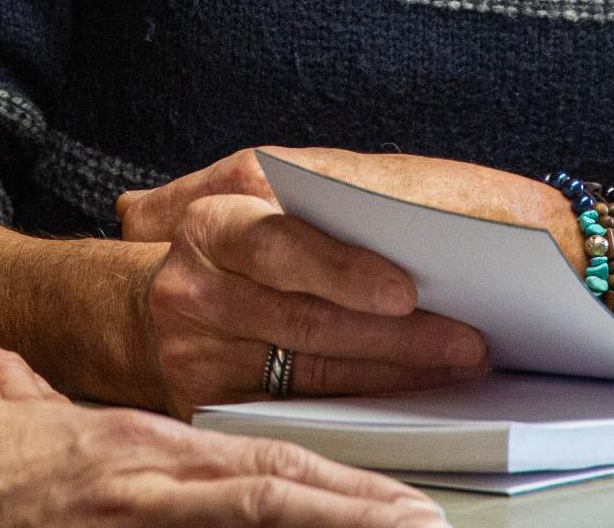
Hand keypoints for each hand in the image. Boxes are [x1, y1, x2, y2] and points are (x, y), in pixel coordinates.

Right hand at [0, 397, 446, 527]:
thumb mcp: (48, 441)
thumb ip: (114, 461)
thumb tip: (165, 475)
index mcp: (136, 442)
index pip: (259, 466)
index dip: (334, 485)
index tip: (399, 505)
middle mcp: (139, 471)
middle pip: (271, 489)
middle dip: (357, 509)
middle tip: (428, 523)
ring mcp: (116, 506)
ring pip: (246, 511)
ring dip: (327, 519)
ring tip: (400, 527)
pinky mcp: (87, 520)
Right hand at [107, 152, 489, 416]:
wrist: (146, 311)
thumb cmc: (225, 250)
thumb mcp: (248, 200)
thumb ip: (309, 200)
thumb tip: (405, 210)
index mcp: (210, 225)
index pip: (279, 245)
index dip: (342, 270)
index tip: (405, 289)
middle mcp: (193, 290)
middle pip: (305, 320)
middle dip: (396, 334)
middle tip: (466, 339)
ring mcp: (196, 355)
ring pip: (309, 374)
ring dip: (393, 373)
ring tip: (455, 364)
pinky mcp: (205, 407)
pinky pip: (296, 413)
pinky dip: (359, 408)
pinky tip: (407, 399)